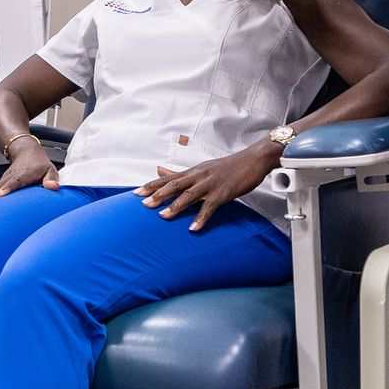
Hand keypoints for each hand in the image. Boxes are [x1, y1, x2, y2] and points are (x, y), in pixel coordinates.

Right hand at [0, 143, 59, 203]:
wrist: (26, 150)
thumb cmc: (39, 163)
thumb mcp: (50, 169)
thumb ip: (52, 179)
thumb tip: (53, 187)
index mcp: (24, 174)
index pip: (14, 182)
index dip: (6, 189)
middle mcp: (12, 176)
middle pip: (0, 186)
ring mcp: (5, 179)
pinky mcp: (1, 182)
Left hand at [134, 142, 280, 231]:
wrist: (253, 160)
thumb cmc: (227, 167)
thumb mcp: (201, 168)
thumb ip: (179, 173)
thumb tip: (158, 170)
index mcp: (193, 172)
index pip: (168, 178)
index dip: (151, 185)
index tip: (136, 193)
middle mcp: (199, 176)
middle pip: (174, 185)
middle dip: (158, 195)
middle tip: (143, 205)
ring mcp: (211, 184)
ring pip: (189, 195)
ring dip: (175, 206)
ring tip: (163, 216)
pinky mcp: (223, 193)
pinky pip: (210, 206)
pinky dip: (201, 218)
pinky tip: (194, 228)